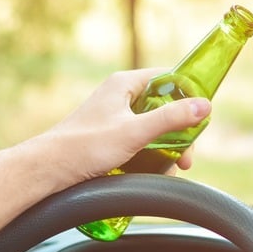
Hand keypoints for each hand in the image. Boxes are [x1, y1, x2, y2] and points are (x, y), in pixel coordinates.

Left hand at [41, 68, 210, 182]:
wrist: (49, 169)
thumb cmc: (86, 146)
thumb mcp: (135, 132)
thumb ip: (171, 119)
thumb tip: (204, 106)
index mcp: (124, 84)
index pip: (167, 78)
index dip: (186, 96)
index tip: (200, 118)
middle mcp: (119, 96)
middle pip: (162, 108)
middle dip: (179, 134)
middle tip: (186, 158)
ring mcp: (113, 117)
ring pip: (151, 128)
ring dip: (165, 149)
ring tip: (170, 170)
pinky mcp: (108, 137)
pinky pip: (138, 142)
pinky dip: (149, 156)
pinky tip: (153, 173)